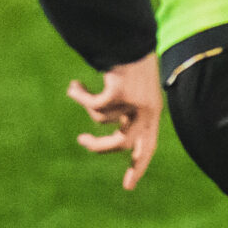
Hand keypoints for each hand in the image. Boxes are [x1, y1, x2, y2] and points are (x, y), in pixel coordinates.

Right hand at [68, 57, 162, 190]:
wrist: (133, 40)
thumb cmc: (131, 66)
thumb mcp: (133, 94)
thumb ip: (125, 115)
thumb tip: (107, 140)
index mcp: (152, 114)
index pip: (148, 147)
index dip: (139, 167)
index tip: (128, 186)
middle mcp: (147, 111)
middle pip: (121, 144)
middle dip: (99, 146)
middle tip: (82, 140)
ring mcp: (134, 102)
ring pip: (100, 120)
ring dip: (86, 103)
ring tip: (79, 89)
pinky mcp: (120, 92)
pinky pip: (92, 104)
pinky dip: (80, 95)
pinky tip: (75, 86)